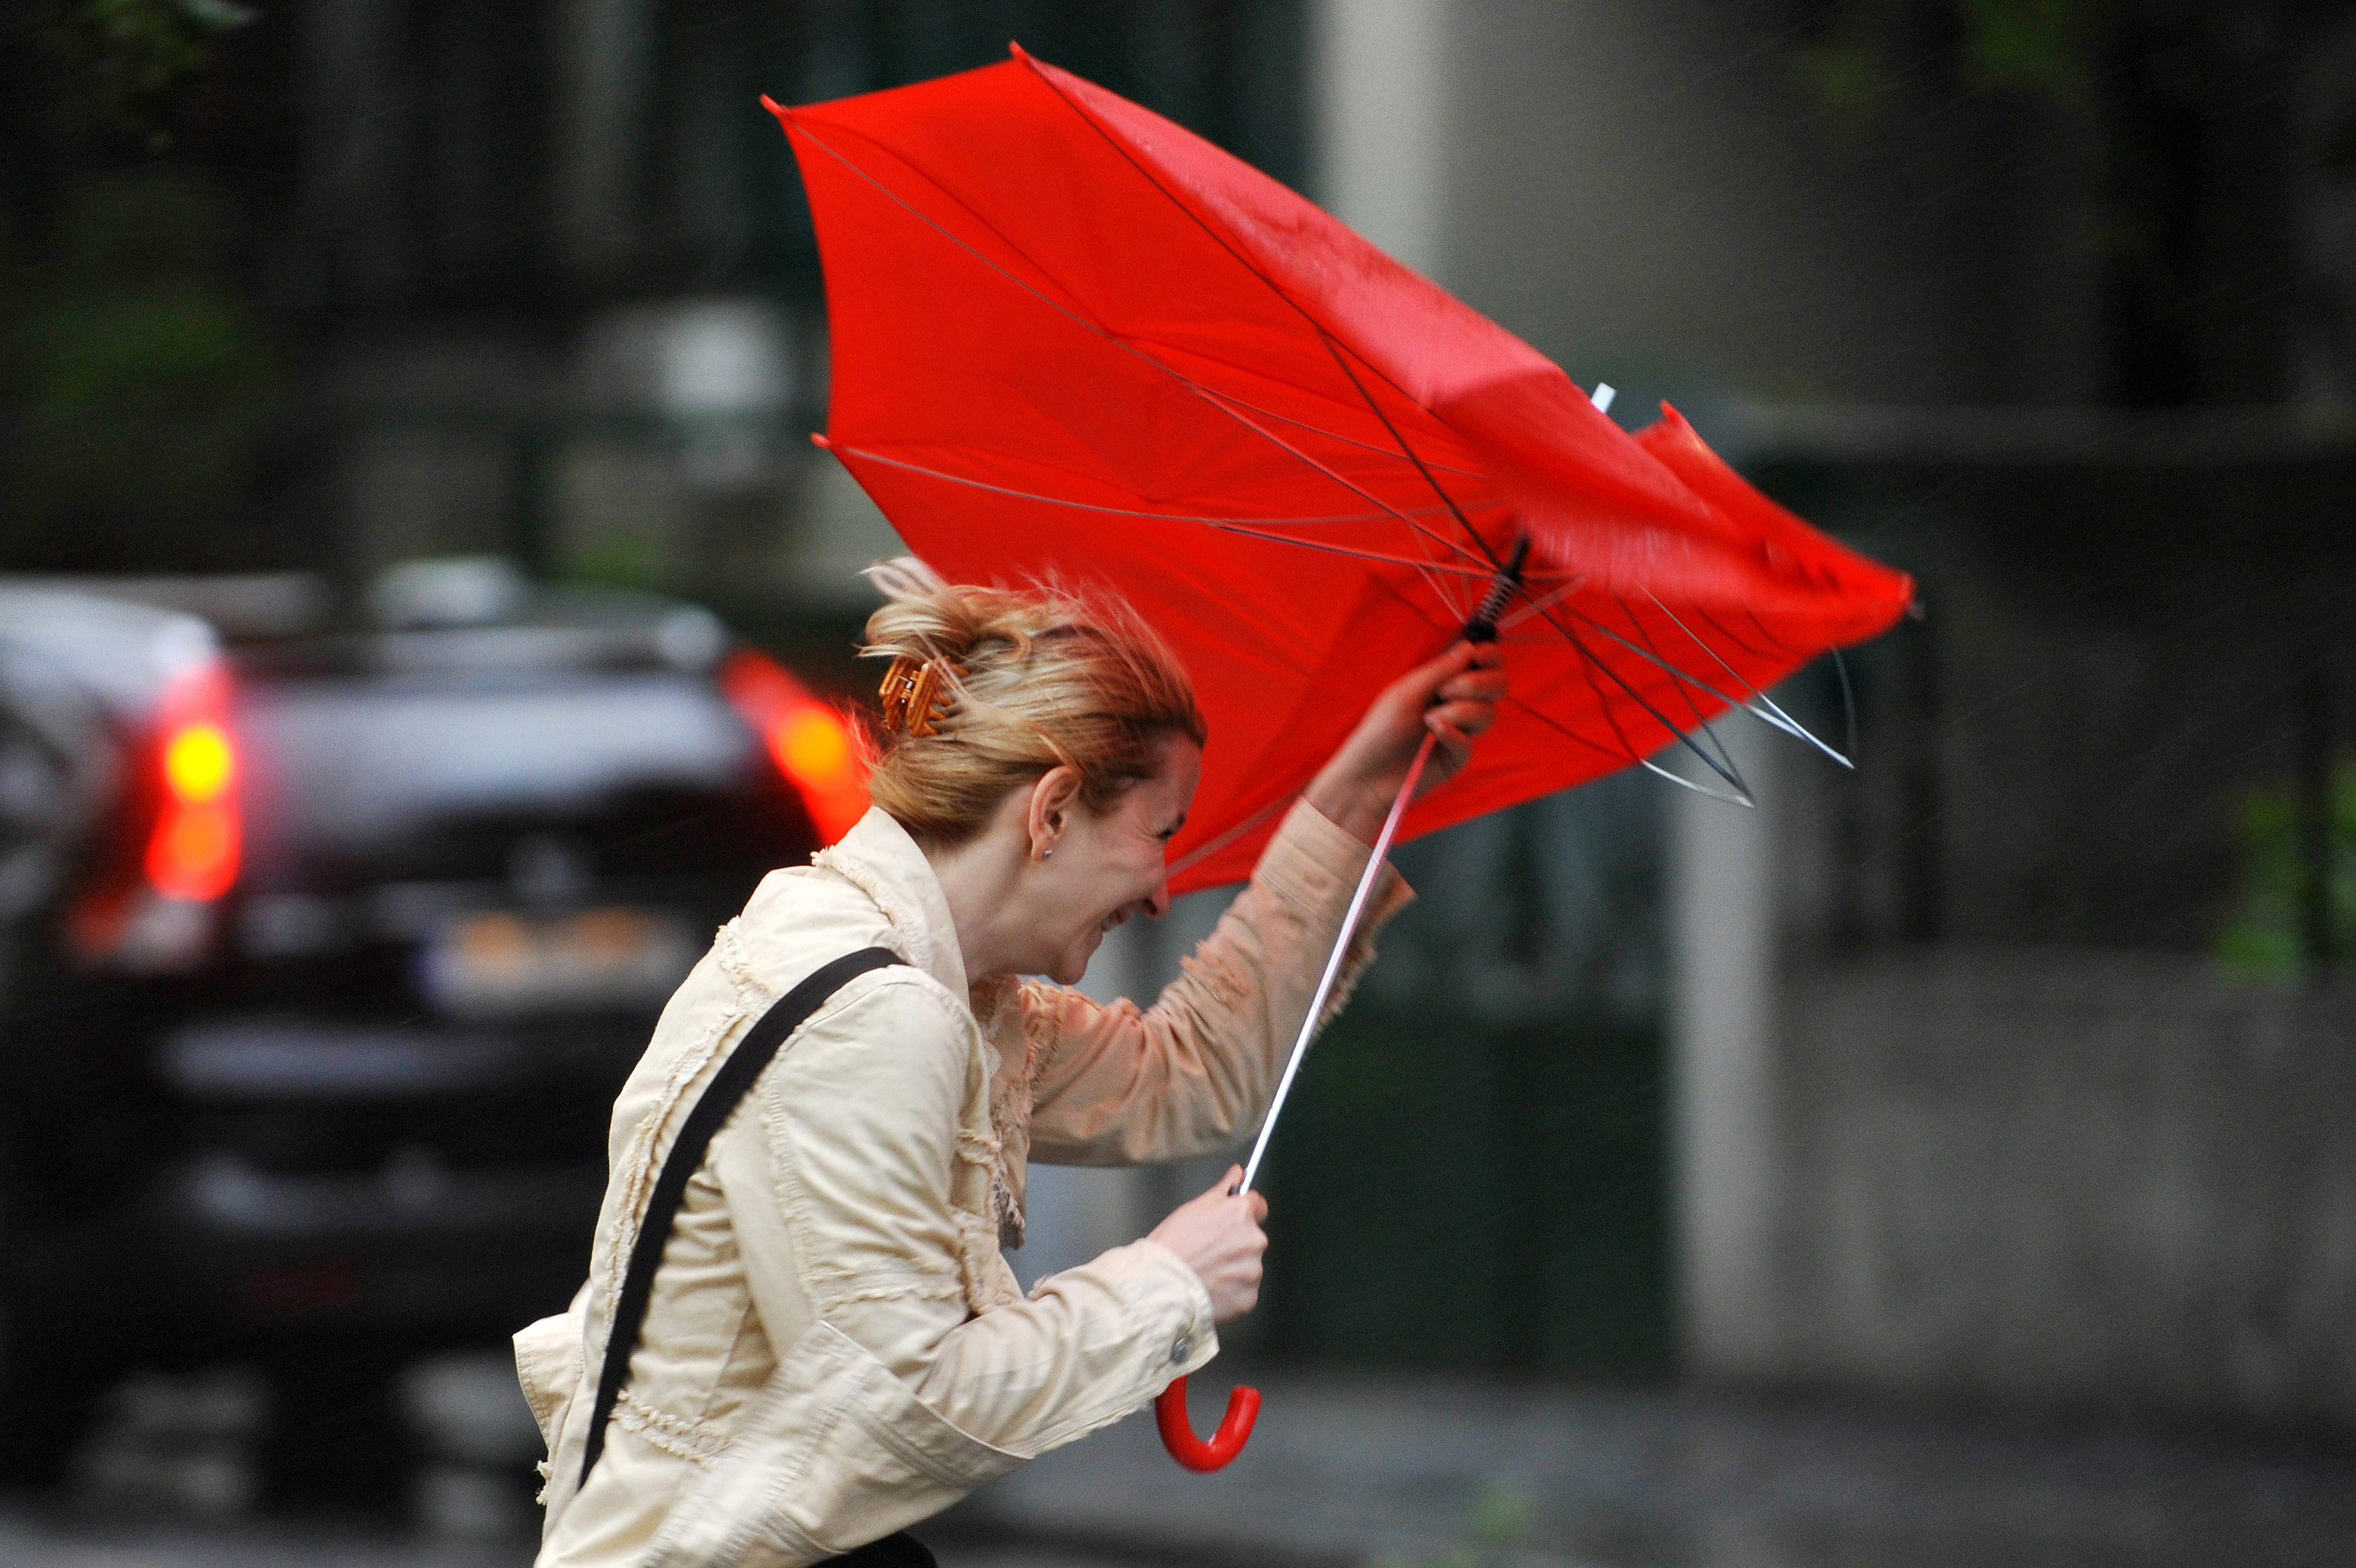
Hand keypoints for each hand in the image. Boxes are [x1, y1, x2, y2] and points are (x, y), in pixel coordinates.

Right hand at [1147, 1166, 1268, 1322]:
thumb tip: (1237, 1173)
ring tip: (1207, 1271)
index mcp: (1241, 1214)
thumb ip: (1223, 1189)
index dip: (1244, 1212)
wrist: (1163, 1284)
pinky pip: (1245, 1291)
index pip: (1258, 1205)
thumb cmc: (1173, 1246)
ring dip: (1234, 1268)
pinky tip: (1212, 1287)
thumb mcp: (1194, 1207)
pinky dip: (1231, 1291)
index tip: (1232, 1221)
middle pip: (1252, 1237)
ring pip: (1249, 1265)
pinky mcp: (1249, 1296)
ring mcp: (1253, 1270)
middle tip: (1209, 1251)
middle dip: (1236, 1243)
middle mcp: (1253, 1240)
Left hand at [1302, 641, 1506, 844]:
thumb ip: (1439, 670)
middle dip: (1478, 683)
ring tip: (1429, 718)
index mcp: (1445, 681)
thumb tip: (1470, 647)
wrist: (1366, 774)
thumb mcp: (1406, 692)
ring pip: (1488, 713)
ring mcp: (1461, 730)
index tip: (1478, 655)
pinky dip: (1452, 734)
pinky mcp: (1457, 756)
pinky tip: (1432, 734)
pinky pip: (1470, 742)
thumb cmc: (1380, 729)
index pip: (1484, 661)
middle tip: (1446, 691)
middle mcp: (1459, 702)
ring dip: (1462, 710)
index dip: (1489, 654)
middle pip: (1497, 684)